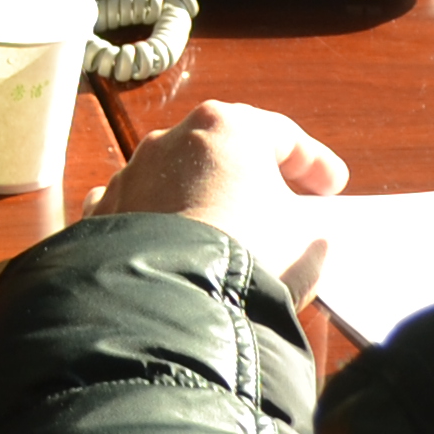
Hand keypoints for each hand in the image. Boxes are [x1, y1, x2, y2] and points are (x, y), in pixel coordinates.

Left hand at [95, 100, 348, 302]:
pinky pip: (138, 211)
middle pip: (222, 152)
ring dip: (202, 201)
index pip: (280, 135)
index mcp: (226, 127)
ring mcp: (130, 175)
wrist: (174, 307)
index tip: (330, 187)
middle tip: (282, 206)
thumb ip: (309, 230)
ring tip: (226, 235)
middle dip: (252, 179)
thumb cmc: (251, 258)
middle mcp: (169, 139)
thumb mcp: (307, 243)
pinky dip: (159, 224)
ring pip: (175, 180)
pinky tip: (172, 246)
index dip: (313, 162)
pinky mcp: (102, 215)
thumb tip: (306, 239)